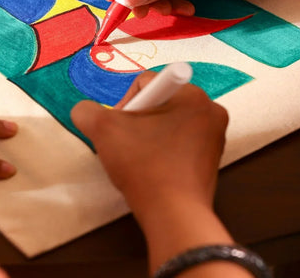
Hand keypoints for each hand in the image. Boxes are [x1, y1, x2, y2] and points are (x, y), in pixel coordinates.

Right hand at [71, 74, 232, 272]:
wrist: (174, 216)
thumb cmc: (144, 166)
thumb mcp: (104, 131)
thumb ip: (87, 111)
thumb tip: (84, 110)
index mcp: (191, 94)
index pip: (145, 83)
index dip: (125, 104)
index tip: (120, 130)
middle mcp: (210, 109)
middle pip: (159, 101)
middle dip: (138, 120)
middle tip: (127, 144)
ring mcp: (215, 135)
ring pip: (168, 122)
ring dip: (149, 134)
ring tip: (139, 158)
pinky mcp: (213, 158)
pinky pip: (180, 140)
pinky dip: (164, 149)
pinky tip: (154, 168)